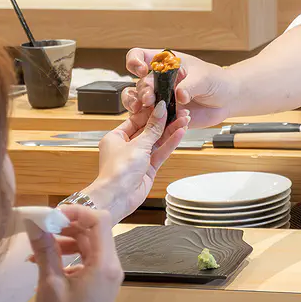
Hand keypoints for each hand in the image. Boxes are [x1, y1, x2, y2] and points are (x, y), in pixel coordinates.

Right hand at [25, 205, 122, 301]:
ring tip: (39, 249)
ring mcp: (106, 277)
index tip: (52, 214)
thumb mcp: (49, 283)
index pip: (99, 221)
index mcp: (105, 264)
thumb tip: (34, 221)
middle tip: (42, 228)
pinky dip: (68, 256)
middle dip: (67, 226)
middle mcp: (111, 267)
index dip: (76, 211)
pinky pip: (86, 260)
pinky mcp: (99, 285)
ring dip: (65, 241)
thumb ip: (44, 249)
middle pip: (93, 231)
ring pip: (88, 245)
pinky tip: (46, 265)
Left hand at [85, 100, 188, 222]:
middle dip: (164, 121)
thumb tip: (160, 110)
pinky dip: (170, 143)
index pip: (136, 120)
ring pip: (156, 141)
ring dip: (170, 131)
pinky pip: (160, 152)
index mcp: (115, 137)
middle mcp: (126, 147)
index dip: (152, 112)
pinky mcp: (148, 168)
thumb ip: (153, 128)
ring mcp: (138, 158)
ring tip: (185, 120)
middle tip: (179, 112)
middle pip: (148, 130)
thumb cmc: (117, 171)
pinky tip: (180, 133)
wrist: (117, 197)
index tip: (164, 104)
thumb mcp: (138, 144)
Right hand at [122, 48, 235, 128]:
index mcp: (166, 63)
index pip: (140, 56)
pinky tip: (165, 122)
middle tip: (149, 99)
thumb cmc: (216, 81)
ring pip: (136, 100)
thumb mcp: (205, 78)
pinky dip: (153, 121)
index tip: (143, 70)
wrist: (226, 100)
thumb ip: (191, 85)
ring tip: (147, 110)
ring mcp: (160, 97)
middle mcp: (159, 80)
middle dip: (142, 91)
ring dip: (137, 105)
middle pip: (139, 82)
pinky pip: (150, 119)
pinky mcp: (164, 115)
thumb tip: (180, 94)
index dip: (135, 61)